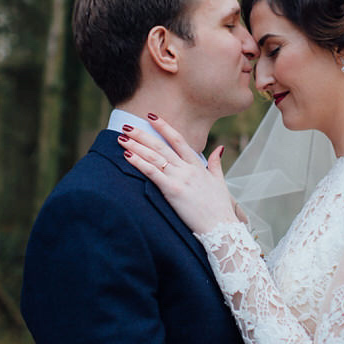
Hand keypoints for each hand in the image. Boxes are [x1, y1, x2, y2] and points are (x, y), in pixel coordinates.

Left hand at [117, 115, 239, 234]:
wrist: (221, 227)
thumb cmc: (220, 207)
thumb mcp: (220, 181)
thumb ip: (216, 163)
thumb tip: (219, 148)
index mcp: (197, 165)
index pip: (178, 139)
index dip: (163, 126)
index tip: (151, 116)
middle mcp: (187, 169)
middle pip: (161, 146)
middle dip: (142, 134)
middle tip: (126, 125)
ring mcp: (180, 178)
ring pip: (154, 157)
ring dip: (136, 146)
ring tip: (122, 138)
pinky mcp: (172, 191)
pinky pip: (152, 173)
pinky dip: (139, 162)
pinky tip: (127, 155)